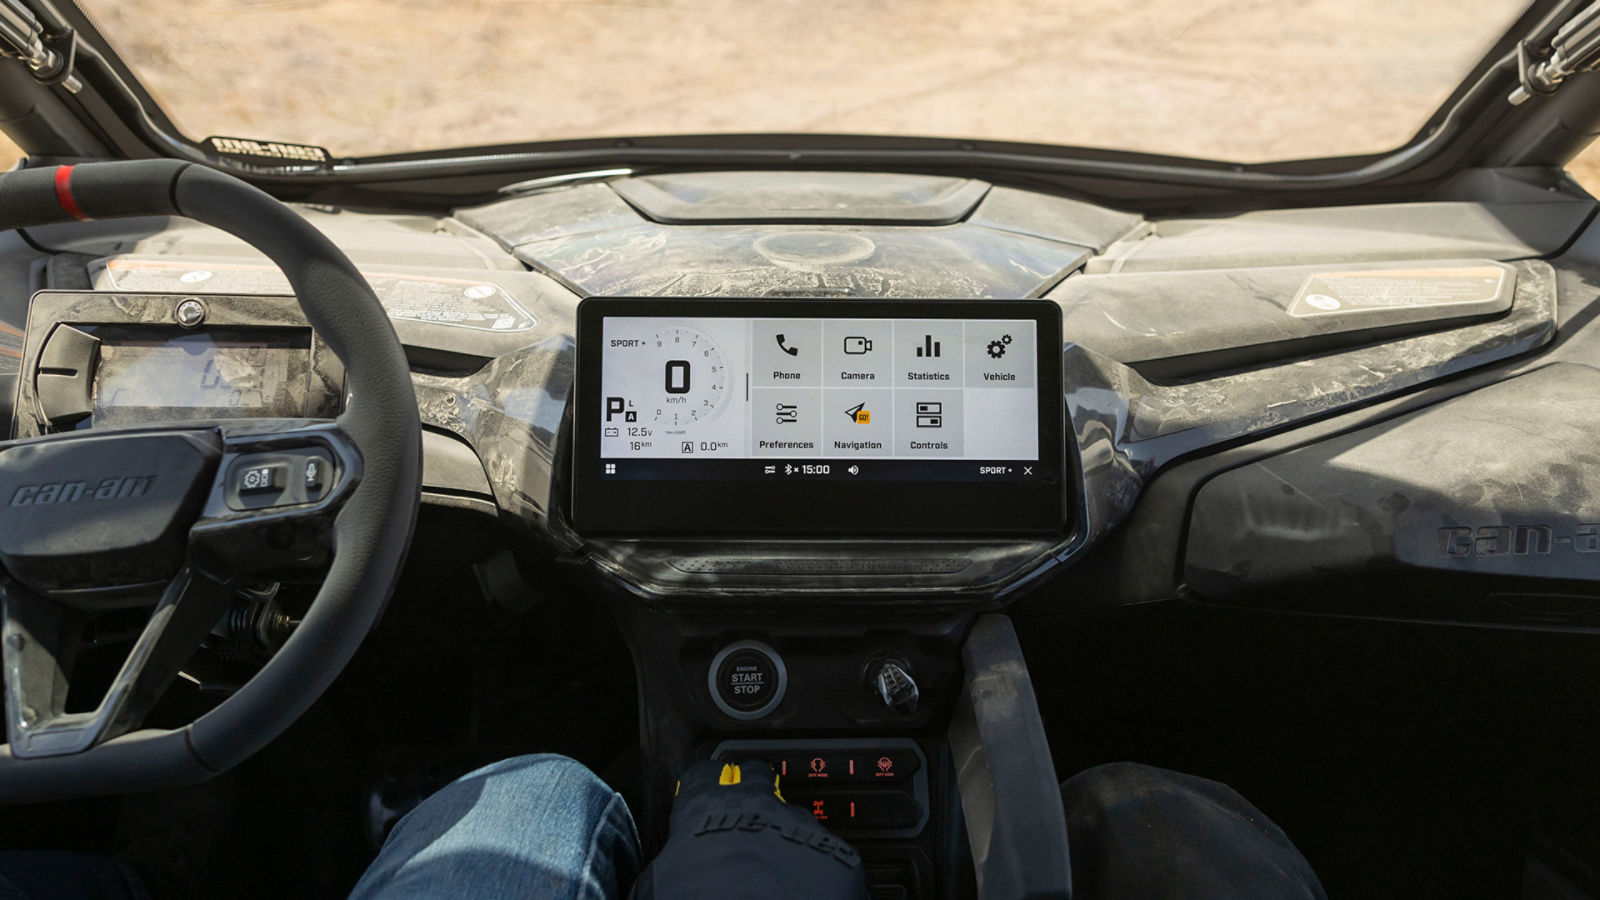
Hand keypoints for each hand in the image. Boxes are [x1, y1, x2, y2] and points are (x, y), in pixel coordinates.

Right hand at [630, 759, 868, 899]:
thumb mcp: (659, 884)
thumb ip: (669, 862)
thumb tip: (665, 872)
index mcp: (705, 809)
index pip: (702, 774)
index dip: (704, 782)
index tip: (705, 790)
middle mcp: (756, 805)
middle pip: (755, 776)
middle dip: (751, 788)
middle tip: (746, 812)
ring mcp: (799, 826)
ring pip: (793, 815)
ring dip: (785, 833)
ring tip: (777, 866)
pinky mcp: (835, 853)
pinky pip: (825, 852)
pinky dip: (815, 867)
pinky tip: (804, 889)